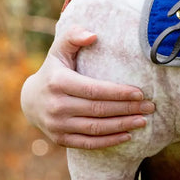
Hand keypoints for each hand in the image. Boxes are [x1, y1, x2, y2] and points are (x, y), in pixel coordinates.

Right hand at [20, 29, 154, 148]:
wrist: (29, 100)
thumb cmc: (53, 70)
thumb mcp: (59, 50)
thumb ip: (73, 36)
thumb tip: (93, 35)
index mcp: (58, 82)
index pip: (94, 90)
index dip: (119, 92)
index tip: (140, 93)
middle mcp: (56, 106)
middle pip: (99, 110)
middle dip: (127, 109)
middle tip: (150, 107)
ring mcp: (57, 125)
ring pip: (96, 128)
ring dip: (122, 125)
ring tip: (143, 120)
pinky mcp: (60, 139)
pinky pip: (88, 143)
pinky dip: (109, 141)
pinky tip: (128, 135)